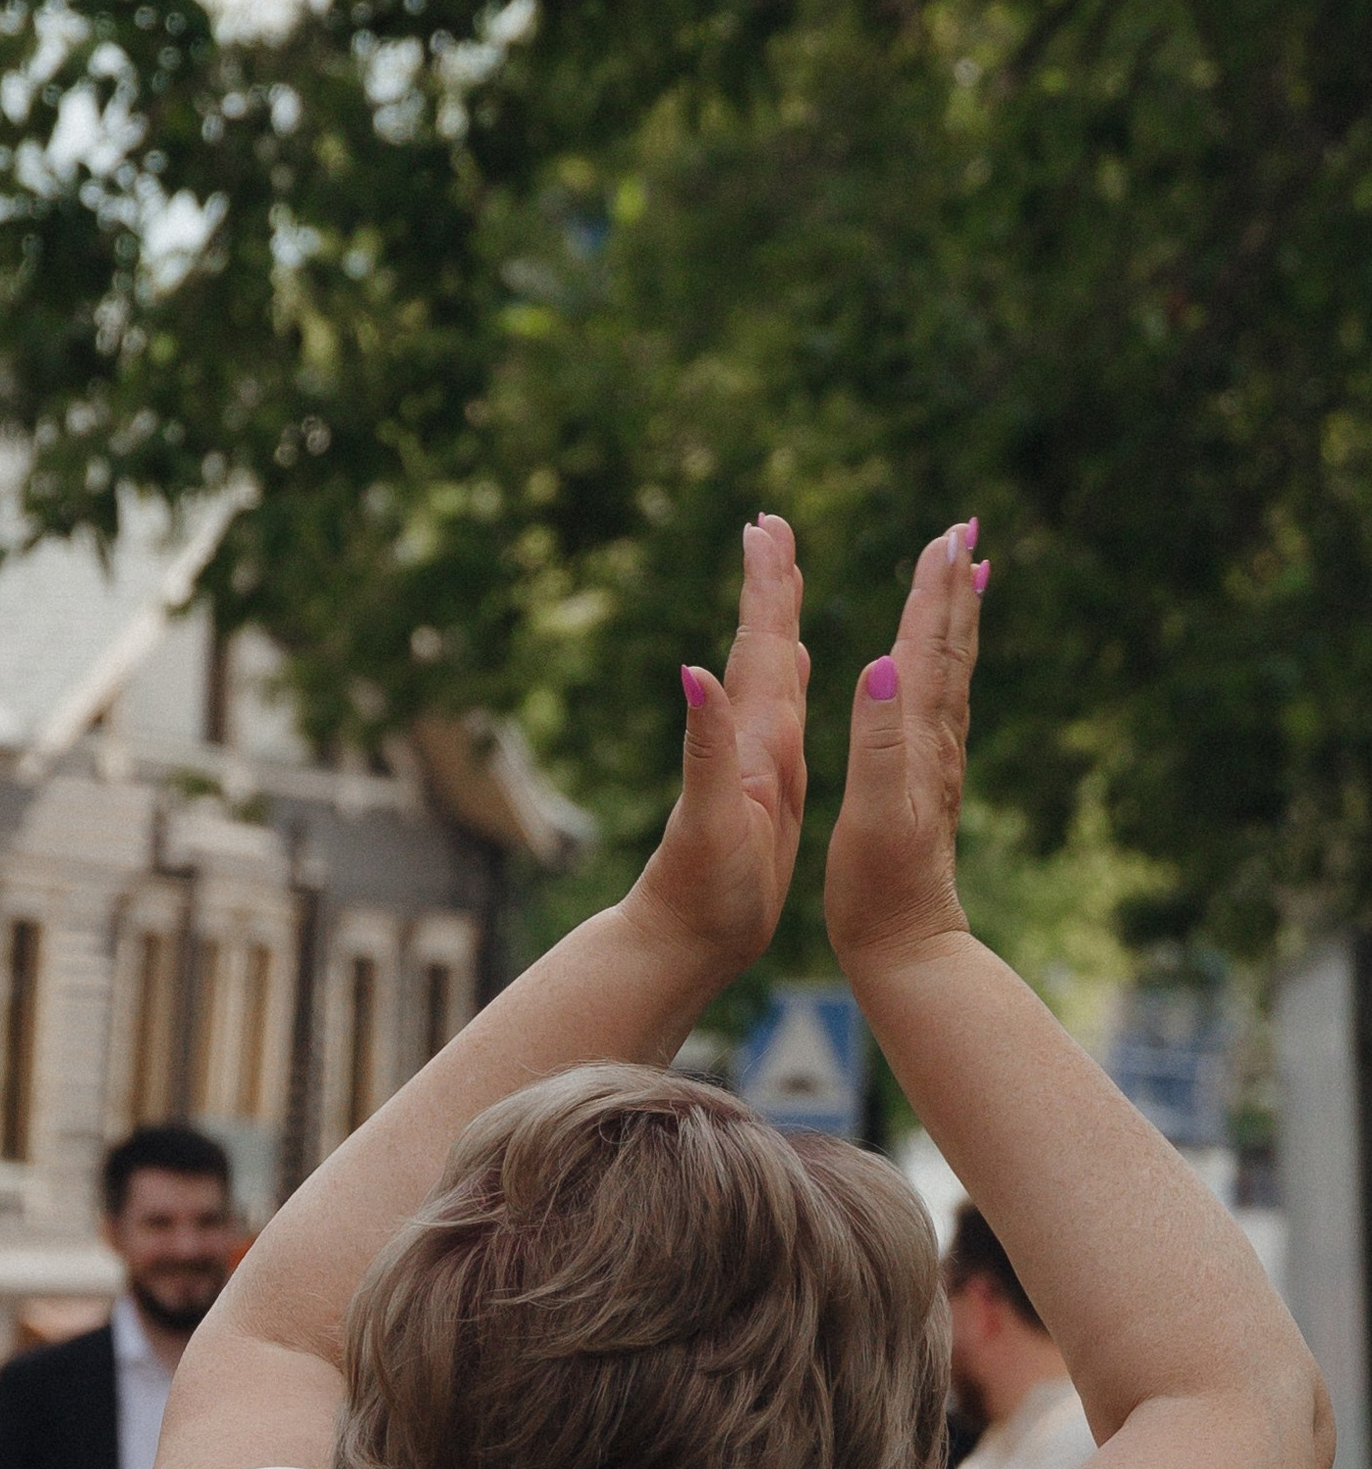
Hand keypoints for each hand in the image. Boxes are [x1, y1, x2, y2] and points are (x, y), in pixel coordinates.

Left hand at [630, 514, 810, 977]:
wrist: (680, 943)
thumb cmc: (699, 892)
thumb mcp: (707, 817)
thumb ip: (703, 744)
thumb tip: (692, 670)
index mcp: (747, 742)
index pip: (757, 647)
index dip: (765, 587)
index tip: (765, 525)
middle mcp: (749, 744)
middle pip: (762, 646)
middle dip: (770, 585)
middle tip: (771, 524)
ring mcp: (755, 765)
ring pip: (771, 674)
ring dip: (777, 622)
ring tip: (784, 575)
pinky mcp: (764, 791)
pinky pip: (780, 718)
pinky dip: (786, 681)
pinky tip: (788, 664)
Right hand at [824, 519, 985, 979]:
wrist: (906, 947)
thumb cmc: (879, 889)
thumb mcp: (871, 815)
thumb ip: (876, 742)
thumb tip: (881, 669)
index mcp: (918, 742)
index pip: (928, 650)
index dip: (934, 591)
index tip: (945, 535)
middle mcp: (936, 745)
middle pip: (949, 650)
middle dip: (952, 588)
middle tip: (964, 531)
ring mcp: (935, 766)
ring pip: (950, 675)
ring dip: (955, 622)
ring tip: (966, 578)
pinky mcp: (926, 788)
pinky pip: (940, 709)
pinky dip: (943, 670)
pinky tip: (938, 669)